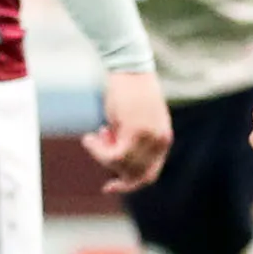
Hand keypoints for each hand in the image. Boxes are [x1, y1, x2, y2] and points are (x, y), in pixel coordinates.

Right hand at [87, 69, 172, 193]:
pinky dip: (98, 150)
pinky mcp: (136, 132)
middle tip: (98, 142)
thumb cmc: (129, 92)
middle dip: (111, 166)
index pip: (149, 174)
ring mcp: (150, 139)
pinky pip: (114, 155)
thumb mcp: (133, 122)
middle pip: (133, 173)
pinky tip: (89, 137)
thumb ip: (129, 142)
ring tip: (95, 134)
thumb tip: (115, 161)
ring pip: (121, 165)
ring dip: (102, 155)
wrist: (130, 68)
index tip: (109, 185)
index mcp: (163, 140)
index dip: (129, 184)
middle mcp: (160, 142)